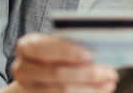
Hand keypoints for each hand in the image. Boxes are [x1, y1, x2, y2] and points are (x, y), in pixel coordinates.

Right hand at [0, 33, 118, 92]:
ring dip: (90, 87)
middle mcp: (22, 68)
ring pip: (61, 90)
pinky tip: (100, 90)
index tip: (90, 55)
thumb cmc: (54, 54)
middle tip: (109, 73)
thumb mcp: (58, 45)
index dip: (66, 52)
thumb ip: (72, 46)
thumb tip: (100, 49)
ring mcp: (27, 88)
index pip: (43, 48)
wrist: (37, 73)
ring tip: (109, 82)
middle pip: (55, 73)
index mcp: (27, 46)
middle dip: (86, 73)